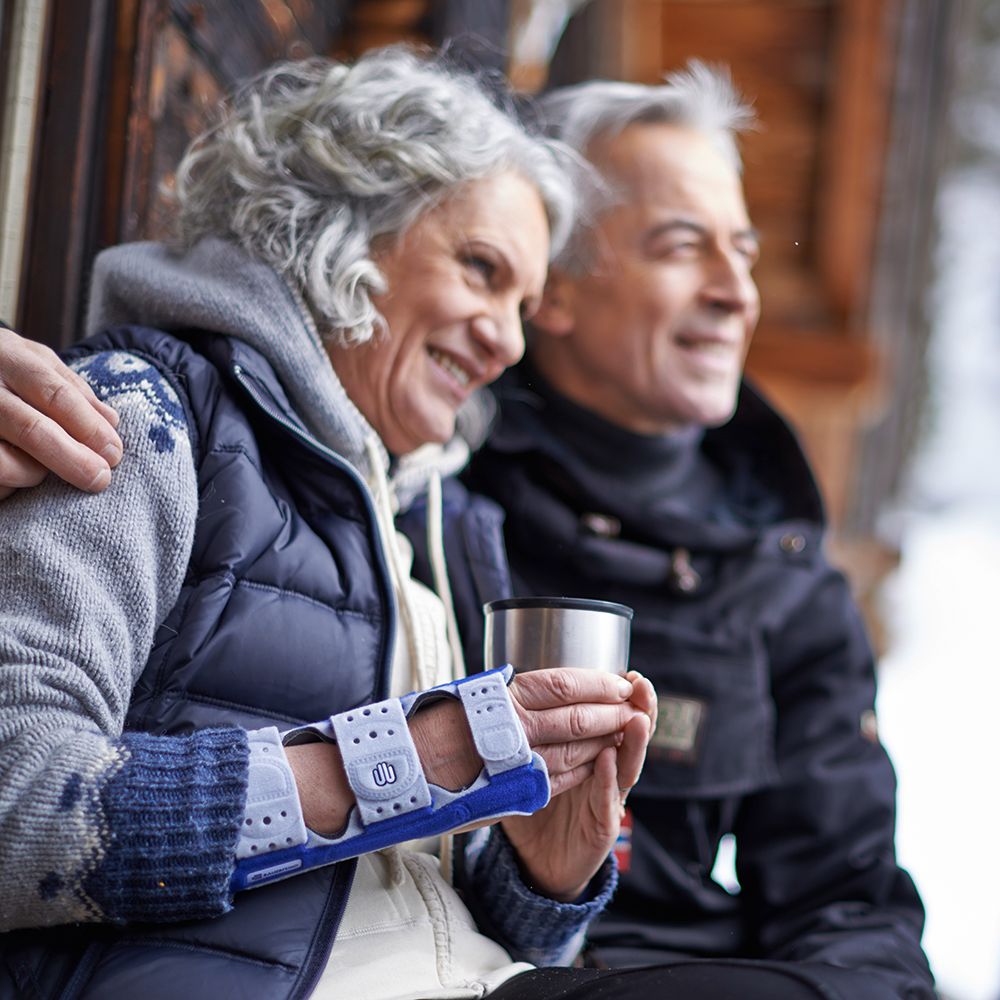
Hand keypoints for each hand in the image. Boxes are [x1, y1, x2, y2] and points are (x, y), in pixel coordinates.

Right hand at [0, 325, 121, 497]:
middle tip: (99, 479)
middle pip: (32, 430)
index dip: (89, 427)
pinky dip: (8, 486)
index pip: (56, 395)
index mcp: (8, 357)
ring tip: (41, 470)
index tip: (113, 453)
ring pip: (4, 463)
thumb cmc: (4, 370)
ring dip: (34, 474)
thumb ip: (71, 389)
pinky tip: (14, 476)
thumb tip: (111, 422)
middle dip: (74, 460)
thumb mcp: (35, 362)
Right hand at [285, 669, 648, 838]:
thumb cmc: (419, 732)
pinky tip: (595, 763)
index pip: (560, 684)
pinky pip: (555, 779)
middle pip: (574, 714)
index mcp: (496, 697)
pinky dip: (580, 768)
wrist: (384, 775)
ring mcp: (508, 762)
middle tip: (631, 704)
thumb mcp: (460, 699)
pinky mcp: (506, 793)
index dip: (594, 682)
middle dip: (608, 710)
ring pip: (570, 747)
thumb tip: (526, 686)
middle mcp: (506, 727)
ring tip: (622, 730)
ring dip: (601, 739)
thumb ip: (497, 697)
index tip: (617, 680)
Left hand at [502, 670, 656, 900]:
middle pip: (629, 736)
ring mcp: (607, 799)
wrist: (539, 861)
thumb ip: (533, 734)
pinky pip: (607, 801)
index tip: (625, 673)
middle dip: (637, 708)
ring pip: (627, 766)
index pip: (614, 718)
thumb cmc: (538, 805)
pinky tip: (610, 759)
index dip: (620, 696)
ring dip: (633, 741)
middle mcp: (607, 773)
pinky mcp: (602, 828)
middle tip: (639, 685)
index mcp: (595, 752)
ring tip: (638, 717)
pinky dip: (608, 779)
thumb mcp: (534, 763)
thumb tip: (504, 694)